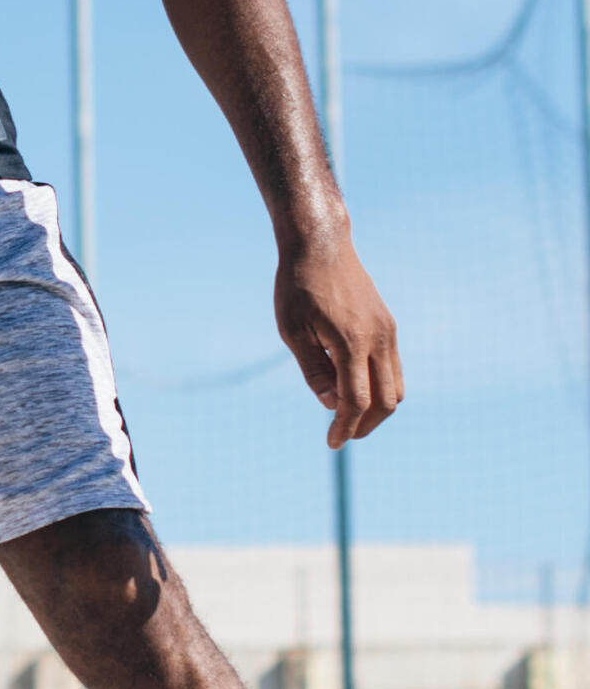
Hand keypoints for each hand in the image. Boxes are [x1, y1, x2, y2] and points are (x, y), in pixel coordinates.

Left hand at [275, 225, 403, 445]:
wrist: (321, 245)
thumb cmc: (298, 286)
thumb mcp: (293, 331)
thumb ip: (313, 371)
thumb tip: (329, 405)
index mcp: (351, 342)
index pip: (356, 401)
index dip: (345, 427)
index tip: (332, 443)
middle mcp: (378, 338)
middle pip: (385, 401)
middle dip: (366, 425)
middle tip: (342, 435)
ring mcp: (388, 331)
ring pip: (396, 386)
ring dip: (377, 409)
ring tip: (349, 417)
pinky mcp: (388, 325)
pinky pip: (394, 368)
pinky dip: (380, 387)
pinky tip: (355, 389)